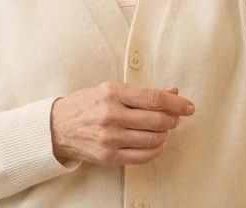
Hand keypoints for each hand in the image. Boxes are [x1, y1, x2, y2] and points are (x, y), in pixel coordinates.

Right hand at [49, 82, 194, 165]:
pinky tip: (157, 143)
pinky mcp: (108, 156)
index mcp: (113, 93)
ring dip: (165, 134)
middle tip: (175, 118)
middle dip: (173, 119)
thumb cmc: (86, 105)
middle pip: (157, 120)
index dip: (176, 103)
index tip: (188, 106)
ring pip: (152, 139)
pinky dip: (156, 150)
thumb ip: (142, 92)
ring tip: (164, 129)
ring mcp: (110, 138)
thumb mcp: (111, 89)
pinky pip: (142, 157)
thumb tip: (172, 93)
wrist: (58, 127)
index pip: (153, 98)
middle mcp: (111, 115)